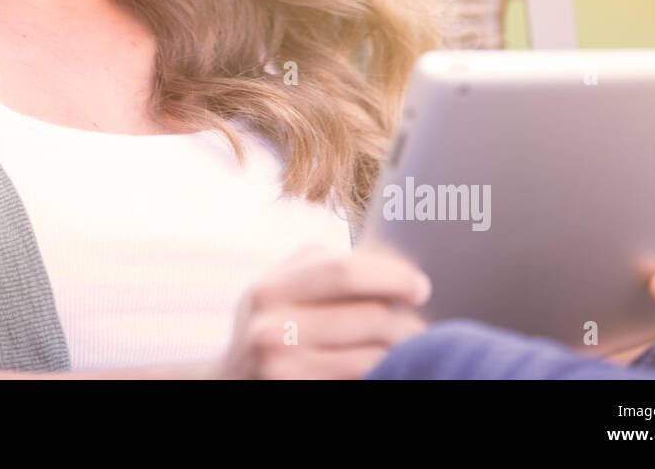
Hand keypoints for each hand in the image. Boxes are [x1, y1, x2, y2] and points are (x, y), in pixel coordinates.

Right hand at [209, 242, 431, 378]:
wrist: (230, 386)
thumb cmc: (272, 329)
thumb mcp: (279, 292)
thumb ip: (321, 269)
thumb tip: (394, 260)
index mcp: (269, 291)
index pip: (343, 272)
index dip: (391, 276)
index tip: (420, 286)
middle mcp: (270, 331)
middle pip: (368, 317)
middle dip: (408, 321)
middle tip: (424, 325)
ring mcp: (283, 372)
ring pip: (375, 357)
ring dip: (404, 353)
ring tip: (411, 349)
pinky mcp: (298, 394)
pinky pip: (364, 381)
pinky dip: (384, 374)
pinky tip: (388, 370)